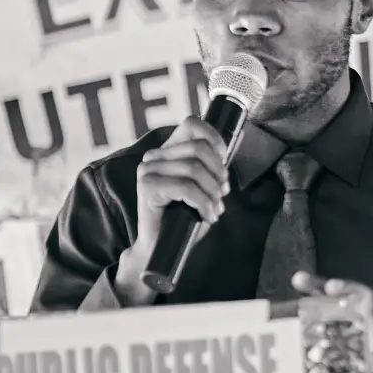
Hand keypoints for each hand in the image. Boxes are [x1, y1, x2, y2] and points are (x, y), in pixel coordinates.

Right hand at [127, 119, 231, 264]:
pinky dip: (204, 204)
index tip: (224, 158)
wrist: (160, 247)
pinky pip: (186, 188)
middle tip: (222, 193)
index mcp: (167, 151)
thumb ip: (208, 168)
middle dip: (218, 173)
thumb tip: (225, 154)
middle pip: (198, 149)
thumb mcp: (201, 187)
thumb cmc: (183, 217)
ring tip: (215, 208)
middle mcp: (154, 157)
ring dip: (213, 192)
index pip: (192, 125)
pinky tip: (208, 216)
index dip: (214, 138)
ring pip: (194, 169)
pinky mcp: (147, 187)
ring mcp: (147, 170)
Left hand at [292, 273, 372, 372]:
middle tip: (331, 286)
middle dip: (347, 291)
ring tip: (357, 315)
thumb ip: (340, 340)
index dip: (319, 287)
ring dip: (369, 317)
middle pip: (362, 300)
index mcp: (364, 320)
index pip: (339, 299)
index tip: (299, 279)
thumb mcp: (363, 348)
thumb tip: (309, 333)